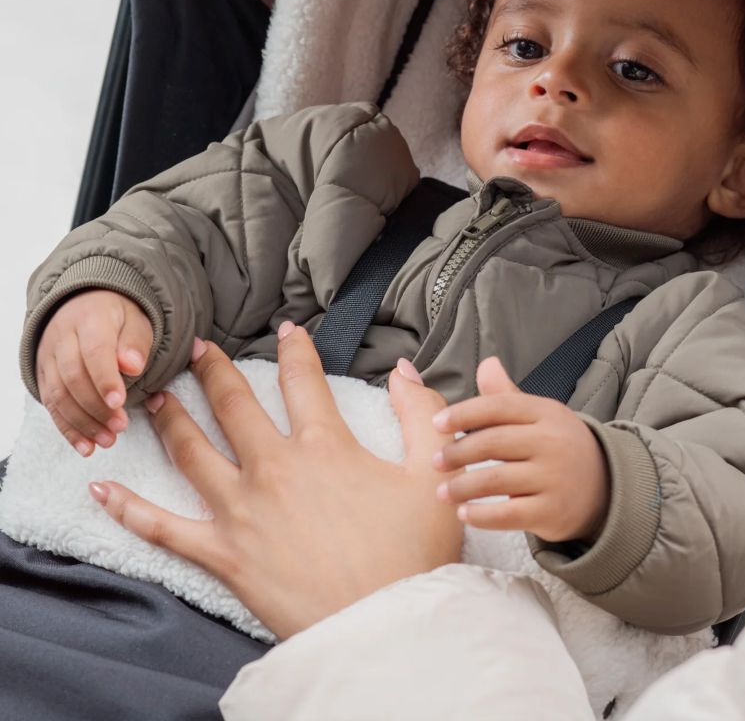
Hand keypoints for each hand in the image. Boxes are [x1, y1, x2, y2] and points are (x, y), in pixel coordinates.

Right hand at [36, 288, 151, 455]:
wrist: (86, 305)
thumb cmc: (117, 317)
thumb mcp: (135, 320)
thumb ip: (135, 342)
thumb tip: (133, 366)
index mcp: (89, 319)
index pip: (94, 351)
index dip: (105, 379)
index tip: (120, 402)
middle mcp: (62, 338)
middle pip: (73, 377)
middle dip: (97, 407)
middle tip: (121, 427)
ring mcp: (48, 358)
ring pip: (59, 395)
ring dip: (83, 423)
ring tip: (108, 441)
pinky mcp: (43, 375)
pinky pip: (51, 405)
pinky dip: (68, 429)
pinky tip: (86, 446)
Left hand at [89, 325, 462, 638]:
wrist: (385, 628)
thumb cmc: (412, 555)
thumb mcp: (430, 474)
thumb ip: (420, 413)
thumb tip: (403, 370)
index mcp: (324, 446)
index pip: (302, 379)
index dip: (295, 348)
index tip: (287, 330)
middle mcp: (273, 469)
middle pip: (233, 404)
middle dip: (212, 369)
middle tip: (195, 348)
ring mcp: (240, 512)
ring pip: (191, 451)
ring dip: (170, 418)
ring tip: (155, 395)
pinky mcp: (221, 555)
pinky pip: (161, 528)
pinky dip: (127, 508)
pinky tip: (101, 489)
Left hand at [432, 356, 609, 542]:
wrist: (605, 487)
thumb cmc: (558, 446)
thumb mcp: (539, 417)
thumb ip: (507, 396)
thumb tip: (485, 364)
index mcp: (546, 413)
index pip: (500, 407)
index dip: (465, 413)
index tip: (437, 424)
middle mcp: (552, 442)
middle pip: (495, 442)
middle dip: (458, 452)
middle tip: (434, 461)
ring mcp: (554, 478)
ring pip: (497, 479)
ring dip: (463, 486)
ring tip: (442, 492)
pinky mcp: (553, 512)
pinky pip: (509, 514)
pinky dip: (482, 515)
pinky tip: (464, 513)